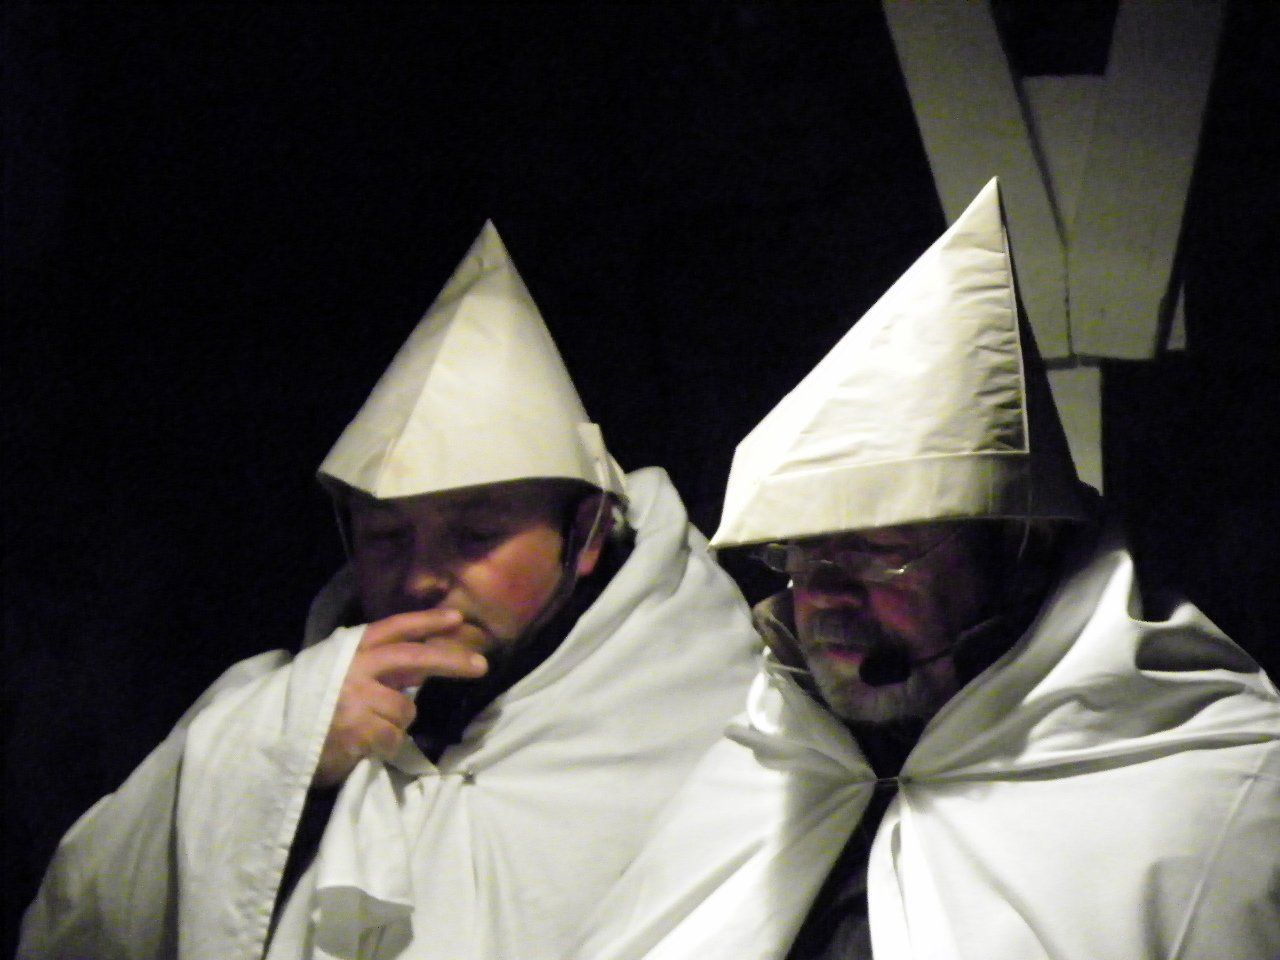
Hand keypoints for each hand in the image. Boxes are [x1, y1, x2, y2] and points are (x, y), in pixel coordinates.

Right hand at [313, 609, 487, 786]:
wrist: (270, 745)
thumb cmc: (310, 713)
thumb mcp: (339, 679)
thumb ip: (378, 671)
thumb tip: (421, 670)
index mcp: (347, 653)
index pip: (392, 629)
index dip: (425, 621)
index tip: (457, 618)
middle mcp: (353, 669)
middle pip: (413, 657)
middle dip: (450, 659)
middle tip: (480, 665)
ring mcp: (355, 698)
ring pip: (407, 709)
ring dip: (397, 725)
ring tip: (368, 732)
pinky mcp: (358, 729)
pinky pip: (394, 738)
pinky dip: (385, 748)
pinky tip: (362, 748)